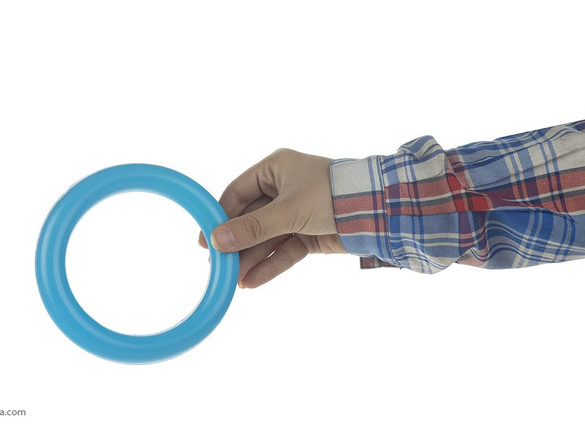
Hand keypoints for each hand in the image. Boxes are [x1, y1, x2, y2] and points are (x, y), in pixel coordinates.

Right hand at [198, 148, 345, 287]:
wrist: (378, 210)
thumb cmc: (332, 195)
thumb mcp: (287, 211)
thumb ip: (252, 228)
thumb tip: (216, 241)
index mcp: (275, 169)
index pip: (237, 193)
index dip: (220, 217)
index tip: (205, 241)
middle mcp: (283, 188)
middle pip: (251, 219)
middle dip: (237, 244)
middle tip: (219, 266)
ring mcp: (296, 212)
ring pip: (267, 238)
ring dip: (251, 259)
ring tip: (233, 281)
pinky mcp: (309, 233)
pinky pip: (284, 250)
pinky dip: (270, 265)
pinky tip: (252, 282)